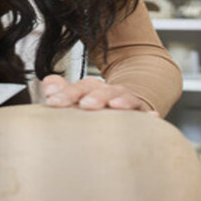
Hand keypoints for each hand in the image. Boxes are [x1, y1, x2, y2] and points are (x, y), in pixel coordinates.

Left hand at [41, 74, 157, 114]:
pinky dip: (150, 115)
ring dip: (120, 101)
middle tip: (85, 104)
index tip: (52, 101)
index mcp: (92, 89)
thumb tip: (48, 83)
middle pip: (101, 90)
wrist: (132, 101)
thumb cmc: (100, 106)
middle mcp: (110, 92)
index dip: (66, 93)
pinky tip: (152, 116)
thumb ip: (64, 91)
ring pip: (124, 98)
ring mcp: (128, 101)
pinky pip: (147, 113)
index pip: (79, 87)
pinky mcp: (144, 113)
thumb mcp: (81, 98)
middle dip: (93, 96)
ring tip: (114, 105)